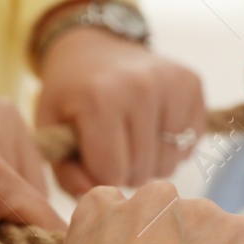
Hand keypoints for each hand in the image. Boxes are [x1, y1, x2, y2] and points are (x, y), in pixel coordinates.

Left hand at [35, 26, 205, 194]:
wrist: (95, 47)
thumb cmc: (70, 94)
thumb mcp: (50, 129)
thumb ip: (65, 172)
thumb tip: (91, 196)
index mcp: (100, 98)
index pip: (111, 173)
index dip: (98, 173)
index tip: (90, 156)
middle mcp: (141, 86)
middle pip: (142, 170)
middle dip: (124, 170)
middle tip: (112, 147)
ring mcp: (172, 83)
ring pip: (169, 163)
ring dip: (149, 162)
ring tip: (132, 139)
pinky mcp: (192, 83)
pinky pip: (189, 144)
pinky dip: (172, 147)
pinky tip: (153, 128)